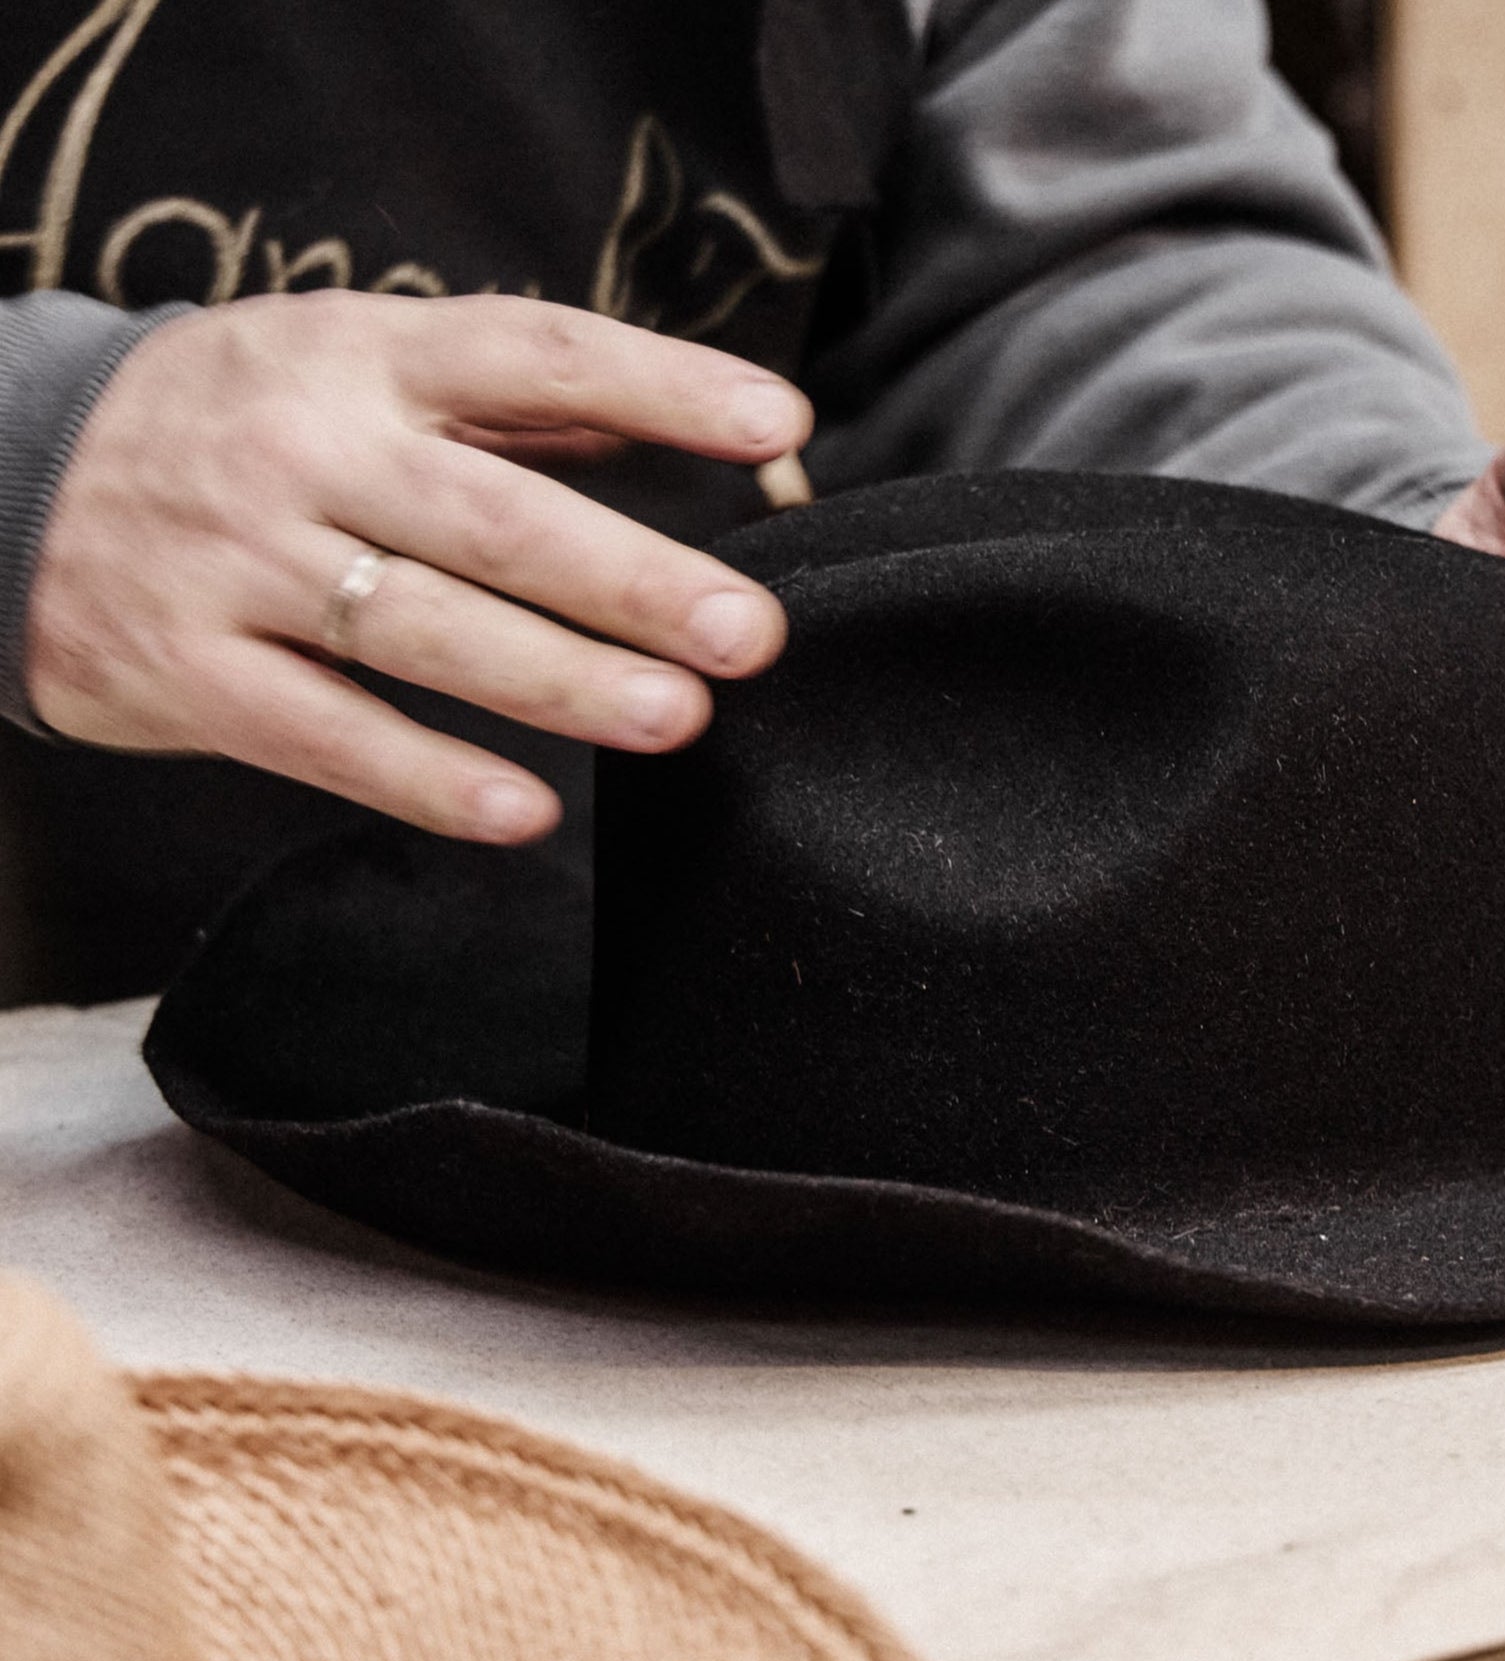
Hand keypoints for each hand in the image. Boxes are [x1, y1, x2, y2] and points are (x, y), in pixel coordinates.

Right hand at [28, 291, 805, 843]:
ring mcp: (235, 562)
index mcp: (364, 357)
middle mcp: (304, 451)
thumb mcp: (356, 365)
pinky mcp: (183, 670)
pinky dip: (426, 778)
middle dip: (635, 581)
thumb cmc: (243, 422)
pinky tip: (523, 812)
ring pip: (421, 631)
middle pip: (495, 519)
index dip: (661, 383)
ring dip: (559, 682)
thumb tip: (696, 426)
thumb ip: (519, 404)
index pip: (534, 353)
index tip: (775, 420)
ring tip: (676, 719)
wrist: (1, 472)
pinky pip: (323, 736)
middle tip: (751, 633)